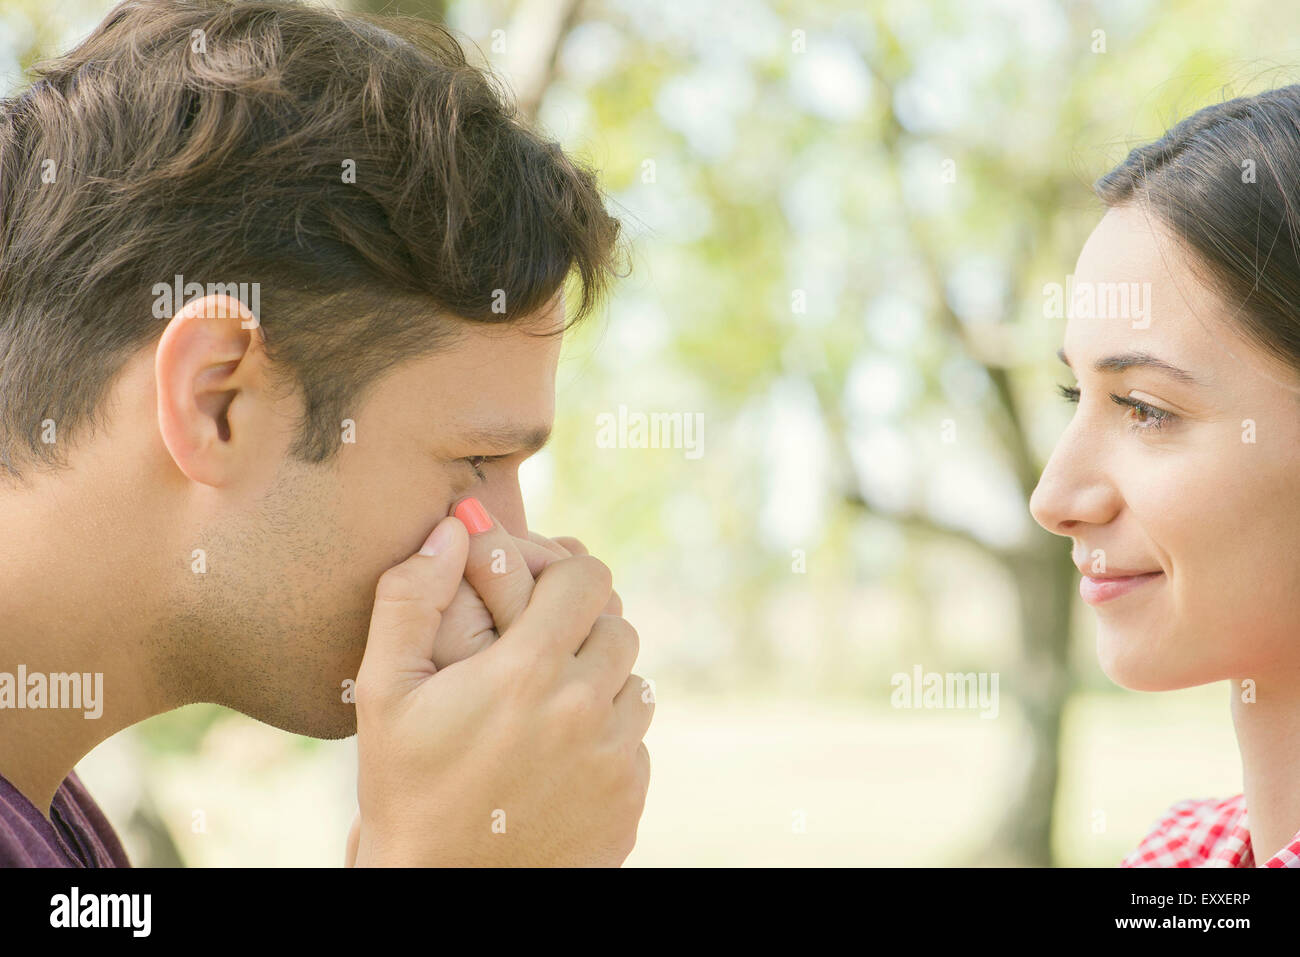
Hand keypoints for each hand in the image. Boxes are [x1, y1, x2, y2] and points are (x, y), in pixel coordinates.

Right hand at [352, 504, 651, 865]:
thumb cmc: (404, 786)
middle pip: (617, 628)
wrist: (438, 890)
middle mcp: (584, 710)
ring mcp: (614, 759)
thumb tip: (453, 528)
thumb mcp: (383, 690)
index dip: (564, 576)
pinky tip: (557, 758)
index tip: (539, 594)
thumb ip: (411, 597)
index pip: (588, 579)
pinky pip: (638, 742)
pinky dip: (607, 739)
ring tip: (546, 707)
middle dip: (581, 629)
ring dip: (600, 684)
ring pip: (635, 684)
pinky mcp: (629, 801)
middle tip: (538, 653)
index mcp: (527, 672)